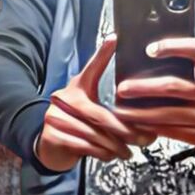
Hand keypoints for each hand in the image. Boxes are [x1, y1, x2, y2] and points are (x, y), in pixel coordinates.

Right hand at [36, 33, 157, 170]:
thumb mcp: (89, 104)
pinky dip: (103, 153)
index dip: (102, 54)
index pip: (91, 68)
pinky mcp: (54, 136)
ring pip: (96, 134)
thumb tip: (134, 87)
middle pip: (101, 115)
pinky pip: (86, 146)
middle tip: (145, 138)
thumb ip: (107, 98)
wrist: (49, 143)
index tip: (114, 39)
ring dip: (117, 146)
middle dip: (126, 130)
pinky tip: (112, 155)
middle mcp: (65, 99)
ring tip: (130, 152)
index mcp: (77, 87)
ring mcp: (57, 117)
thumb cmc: (77, 121)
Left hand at [111, 37, 194, 155]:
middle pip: (174, 87)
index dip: (173, 46)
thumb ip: (192, 71)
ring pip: (170, 114)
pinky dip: (154, 129)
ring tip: (122, 111)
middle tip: (123, 88)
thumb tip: (152, 65)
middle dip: (144, 88)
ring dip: (142, 114)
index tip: (150, 49)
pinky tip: (139, 125)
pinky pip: (175, 132)